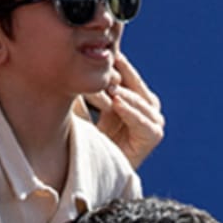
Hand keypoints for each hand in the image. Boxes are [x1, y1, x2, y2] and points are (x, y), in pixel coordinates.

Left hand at [87, 53, 164, 168]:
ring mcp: (152, 122)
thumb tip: (69, 66)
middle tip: (110, 61)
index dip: (116, 64)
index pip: (127, 75)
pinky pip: (145, 123)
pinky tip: (118, 103)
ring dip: (125, 94)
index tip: (101, 51)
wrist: (92, 171)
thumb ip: (83, 91)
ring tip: (110, 86)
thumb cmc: (85, 140)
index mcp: (129, 100)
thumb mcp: (82, 110)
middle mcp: (144, 108)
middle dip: (123, 73)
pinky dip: (132, 112)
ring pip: (143, 101)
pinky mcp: (153, 137)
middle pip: (137, 85)